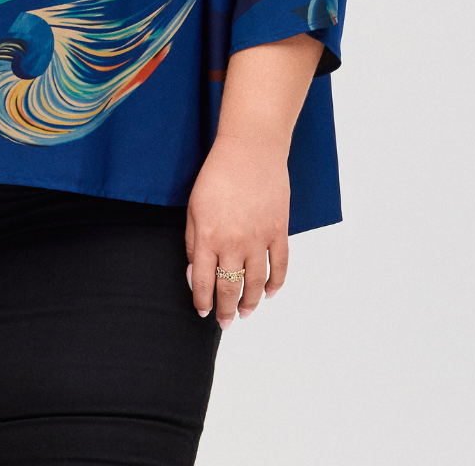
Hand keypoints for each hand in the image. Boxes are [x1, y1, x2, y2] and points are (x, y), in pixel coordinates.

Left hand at [185, 133, 291, 329]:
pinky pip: (280, 266)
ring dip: (251, 303)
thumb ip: (193, 243)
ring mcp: (259, 239)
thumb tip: (195, 274)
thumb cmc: (217, 175)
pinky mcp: (280, 231)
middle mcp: (234, 243)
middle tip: (225, 323)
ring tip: (245, 313)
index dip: (203, 301)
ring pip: (256, 283)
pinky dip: (276, 284)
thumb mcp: (194, 208)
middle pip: (230, 288)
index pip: (204, 282)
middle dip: (226, 310)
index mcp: (208, 237)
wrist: (250, 151)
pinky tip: (271, 293)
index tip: (203, 312)